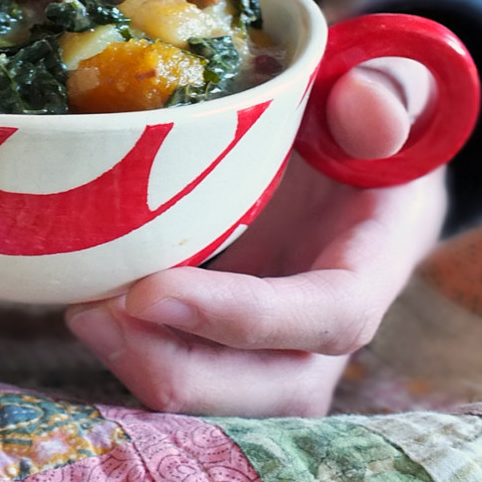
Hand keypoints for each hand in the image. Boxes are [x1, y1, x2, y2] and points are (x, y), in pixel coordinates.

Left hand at [66, 60, 446, 416]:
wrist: (350, 153)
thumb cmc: (367, 116)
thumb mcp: (397, 84)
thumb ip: (390, 90)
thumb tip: (364, 109)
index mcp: (379, 257)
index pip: (332, 315)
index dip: (245, 317)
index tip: (151, 292)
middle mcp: (333, 322)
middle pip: (276, 390)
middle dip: (181, 370)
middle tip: (94, 316)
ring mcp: (282, 340)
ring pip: (227, 396)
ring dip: (148, 370)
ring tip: (83, 314)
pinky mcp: (232, 336)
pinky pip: (190, 365)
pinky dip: (138, 351)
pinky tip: (87, 306)